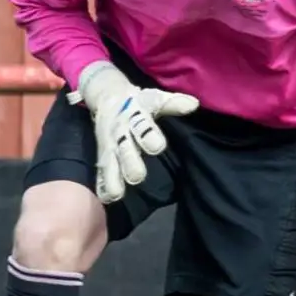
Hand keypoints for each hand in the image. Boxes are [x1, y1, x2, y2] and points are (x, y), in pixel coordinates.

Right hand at [68, 61, 198, 203]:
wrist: (108, 97)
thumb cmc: (138, 102)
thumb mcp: (154, 99)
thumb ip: (173, 104)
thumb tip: (194, 104)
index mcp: (135, 117)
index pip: (142, 126)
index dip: (149, 135)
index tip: (158, 146)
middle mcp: (120, 133)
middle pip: (124, 148)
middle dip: (129, 162)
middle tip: (137, 176)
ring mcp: (110, 146)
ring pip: (111, 163)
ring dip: (114, 178)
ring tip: (117, 194)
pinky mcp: (102, 156)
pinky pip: (101, 172)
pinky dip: (102, 185)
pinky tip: (105, 199)